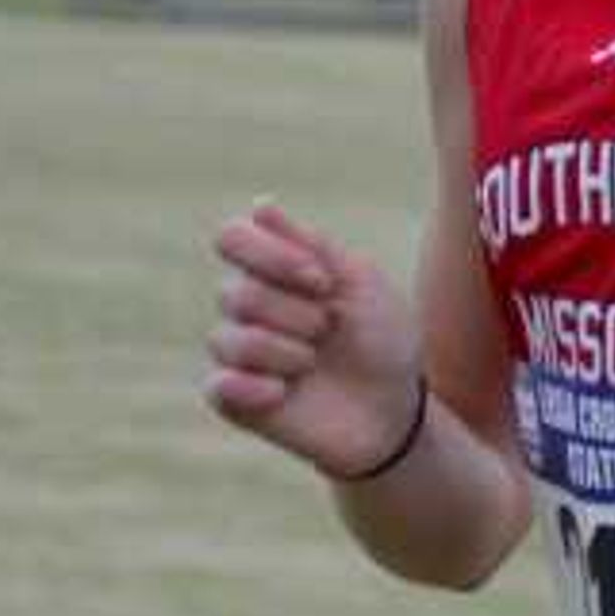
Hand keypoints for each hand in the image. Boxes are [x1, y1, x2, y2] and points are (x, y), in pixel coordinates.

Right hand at [201, 199, 425, 480]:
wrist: (397, 409)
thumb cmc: (383, 339)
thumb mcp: (361, 282)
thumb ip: (311, 245)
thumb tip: (260, 206)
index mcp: (274, 270)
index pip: (232, 239)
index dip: (271, 257)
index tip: (322, 282)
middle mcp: (249, 307)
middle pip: (235, 293)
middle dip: (295, 314)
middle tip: (329, 331)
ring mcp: (239, 355)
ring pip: (228, 339)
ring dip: (284, 352)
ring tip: (313, 365)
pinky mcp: (236, 401)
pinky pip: (217, 386)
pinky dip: (252, 388)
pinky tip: (283, 393)